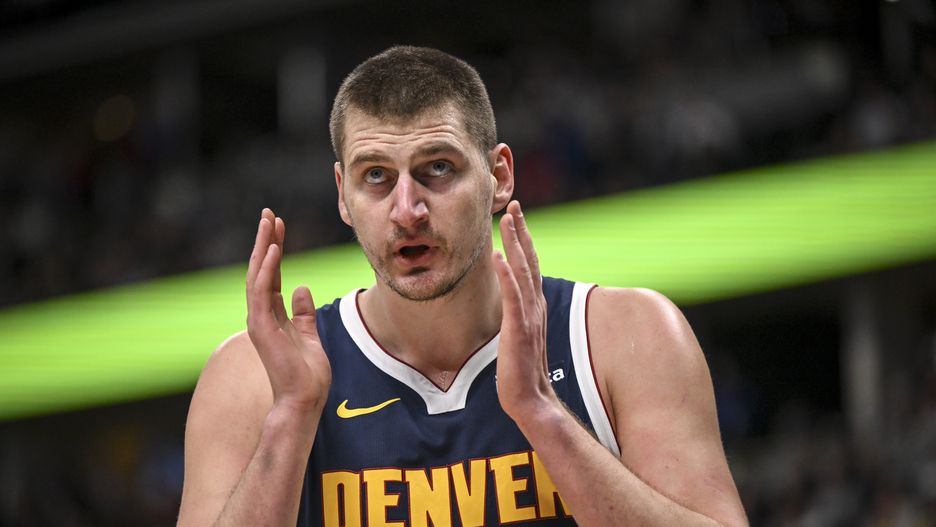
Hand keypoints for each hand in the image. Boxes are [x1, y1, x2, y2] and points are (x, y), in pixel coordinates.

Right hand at [246, 209, 331, 413]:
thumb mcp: (310, 335)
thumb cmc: (308, 374)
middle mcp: (262, 315)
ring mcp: (259, 320)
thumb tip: (302, 289)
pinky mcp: (261, 327)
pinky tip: (273, 249)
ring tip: (269, 222)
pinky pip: (261, 291)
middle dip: (264, 240)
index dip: (274, 250)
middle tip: (268, 214)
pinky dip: (267, 268)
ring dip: (263, 247)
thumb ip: (304, 313)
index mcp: (273, 316)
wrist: (303, 399)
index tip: (278, 226)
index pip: (270, 275)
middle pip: (261, 269)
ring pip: (257, 275)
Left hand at [492, 200, 557, 419]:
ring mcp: (529, 317)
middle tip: (513, 205)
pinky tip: (499, 258)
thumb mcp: (520, 335)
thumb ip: (518, 315)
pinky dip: (508, 276)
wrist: (530, 399)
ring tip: (507, 220)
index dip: (524, 239)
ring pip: (524, 271)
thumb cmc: (522, 370)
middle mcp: (535, 306)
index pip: (531, 265)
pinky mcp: (519, 330)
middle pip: (530, 260)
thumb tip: (510, 302)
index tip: (516, 216)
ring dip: (515, 244)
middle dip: (521, 231)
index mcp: (535, 306)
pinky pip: (513, 297)